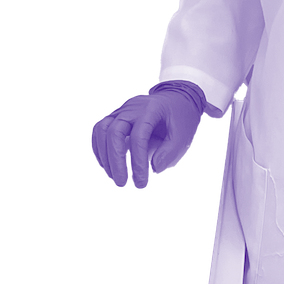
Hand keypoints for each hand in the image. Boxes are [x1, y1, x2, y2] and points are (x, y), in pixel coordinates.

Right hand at [90, 83, 205, 190]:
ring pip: (102, 129)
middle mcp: (133, 107)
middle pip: (114, 131)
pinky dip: (100, 149)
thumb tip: (155, 168)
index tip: (141, 183)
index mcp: (152, 109)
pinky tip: (108, 166)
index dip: (137, 162)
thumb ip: (170, 151)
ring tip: (114, 176)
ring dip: (104, 155)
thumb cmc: (180, 118)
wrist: (176, 100)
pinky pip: (100, 130)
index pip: (139, 136)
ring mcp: (122, 110)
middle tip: (122, 183)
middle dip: (115, 160)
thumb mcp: (183, 134)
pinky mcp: (116, 116)